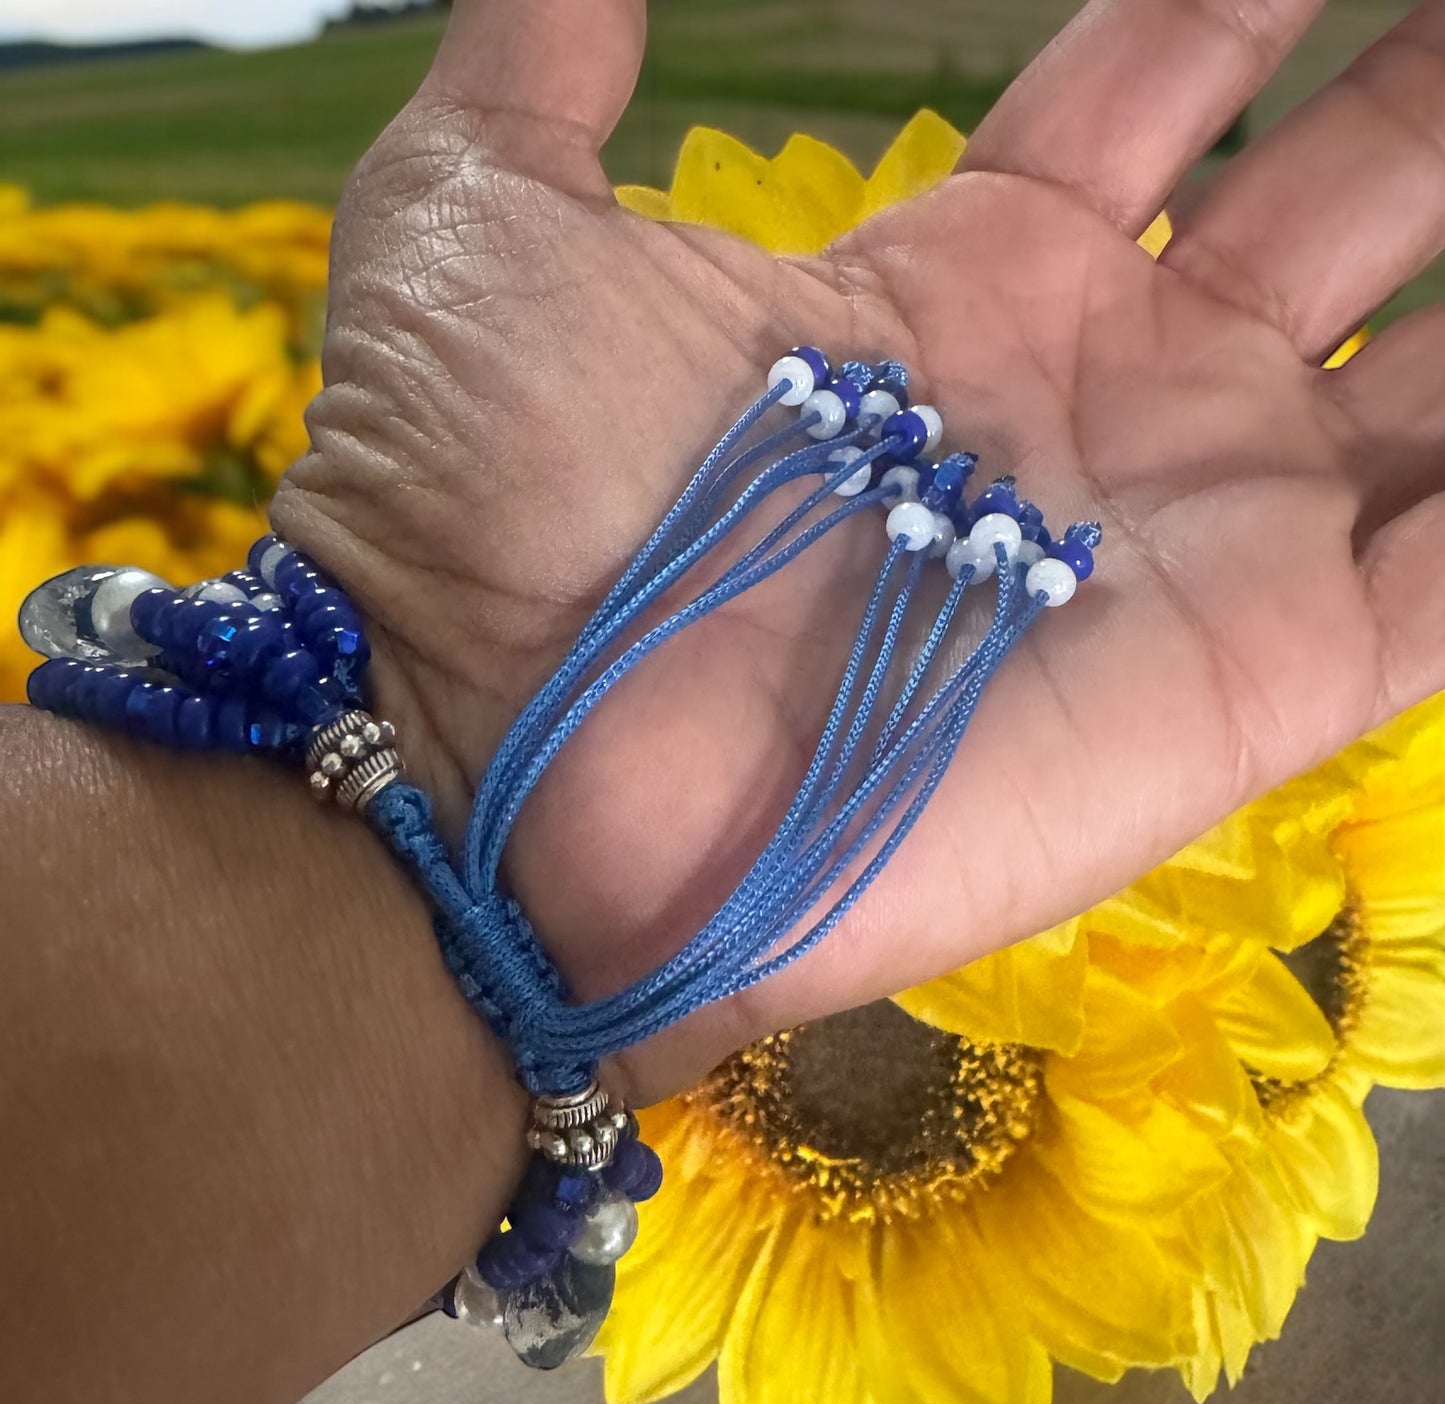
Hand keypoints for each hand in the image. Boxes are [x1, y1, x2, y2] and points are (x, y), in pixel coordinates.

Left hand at [274, 0, 1444, 1098]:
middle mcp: (1099, 400)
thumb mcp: (484, 213)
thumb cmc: (485, 498)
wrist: (506, 760)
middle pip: (1336, 196)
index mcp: (960, 279)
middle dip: (1423, 93)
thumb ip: (550, 48)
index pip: (1163, 76)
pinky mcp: (1242, 689)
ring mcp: (1187, 546)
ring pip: (1432, 385)